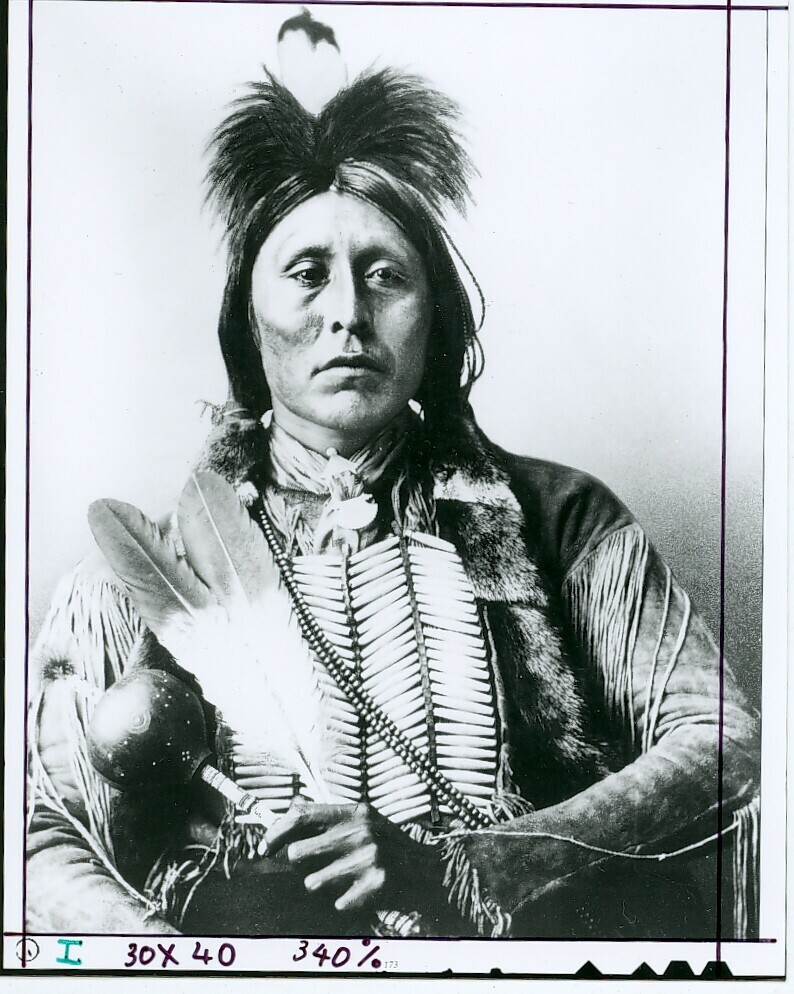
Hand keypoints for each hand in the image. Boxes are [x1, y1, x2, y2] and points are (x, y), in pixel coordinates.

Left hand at [264, 800, 444, 912]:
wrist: (429, 868)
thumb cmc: (388, 844)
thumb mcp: (363, 820)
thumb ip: (329, 818)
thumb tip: (290, 811)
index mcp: (354, 811)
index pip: (301, 815)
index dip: (277, 832)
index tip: (265, 847)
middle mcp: (360, 830)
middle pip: (299, 852)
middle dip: (301, 865)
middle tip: (314, 868)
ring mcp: (369, 856)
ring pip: (312, 882)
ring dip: (322, 886)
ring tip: (343, 881)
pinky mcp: (376, 882)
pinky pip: (337, 902)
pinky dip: (345, 902)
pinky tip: (361, 892)